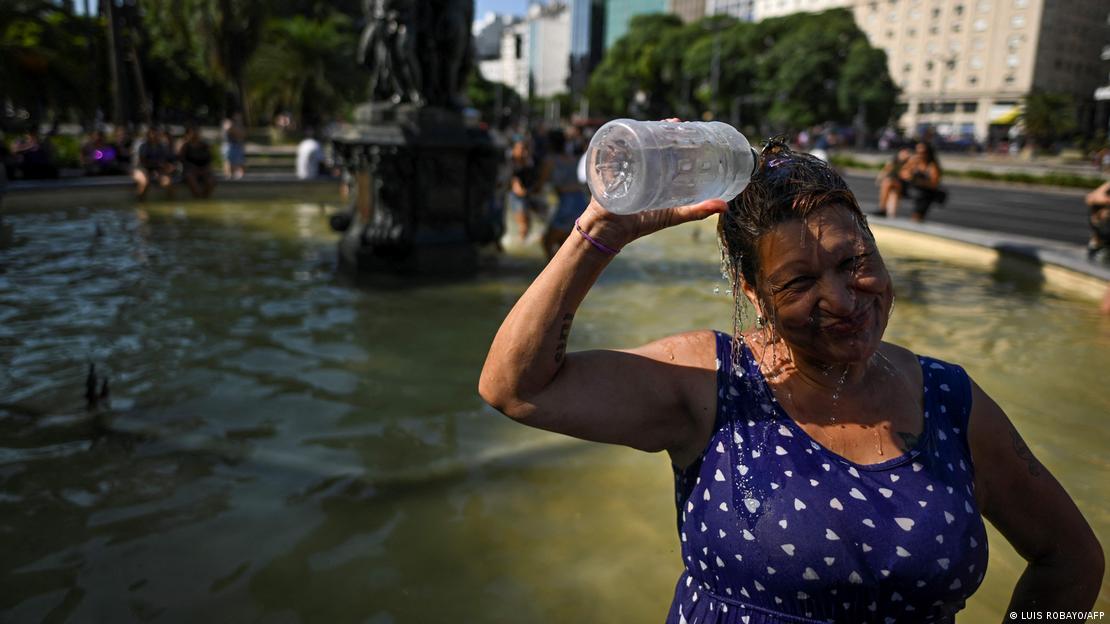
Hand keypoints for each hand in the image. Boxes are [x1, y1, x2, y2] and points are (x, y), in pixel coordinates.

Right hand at [573, 116, 727, 250]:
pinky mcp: (610, 166)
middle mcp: (642, 166)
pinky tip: (634, 128)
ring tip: (662, 124)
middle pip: (653, 141)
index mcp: (657, 174)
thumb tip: (725, 206)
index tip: (689, 126)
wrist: (610, 230)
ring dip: (647, 128)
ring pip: (637, 141)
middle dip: (664, 129)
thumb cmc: (641, 223)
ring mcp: (626, 164)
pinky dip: (624, 136)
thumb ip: (697, 211)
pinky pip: (616, 147)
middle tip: (677, 122)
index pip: (668, 149)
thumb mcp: (674, 215)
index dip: (677, 137)